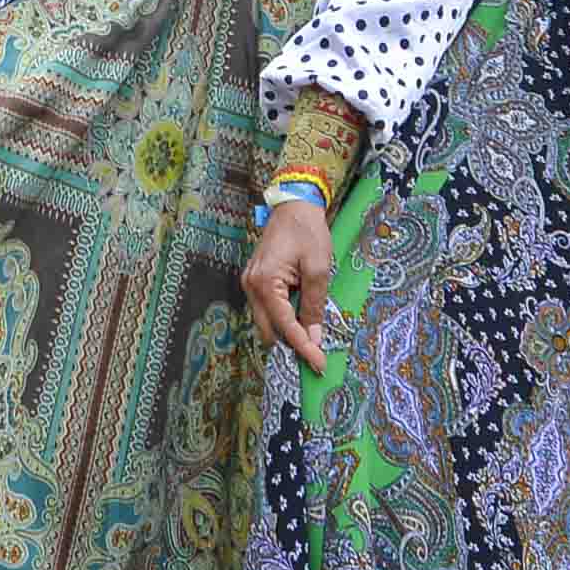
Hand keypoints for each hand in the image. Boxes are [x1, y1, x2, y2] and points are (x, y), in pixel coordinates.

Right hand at [243, 192, 333, 367]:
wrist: (294, 204)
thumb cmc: (307, 232)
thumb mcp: (318, 268)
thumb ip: (314, 305)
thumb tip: (314, 337)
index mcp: (265, 283)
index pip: (285, 325)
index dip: (303, 348)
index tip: (319, 365)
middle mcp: (251, 286)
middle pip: (269, 330)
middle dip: (291, 345)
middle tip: (316, 357)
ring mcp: (250, 283)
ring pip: (266, 321)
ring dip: (286, 332)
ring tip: (311, 341)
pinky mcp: (255, 280)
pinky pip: (266, 309)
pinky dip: (282, 318)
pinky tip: (300, 321)